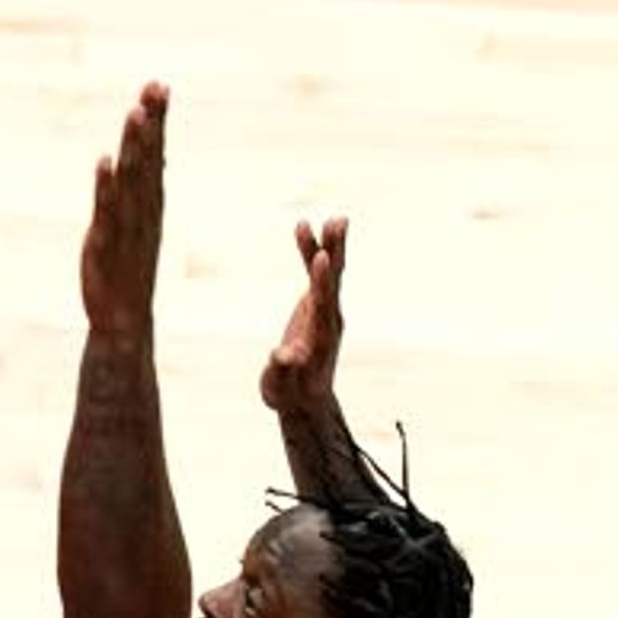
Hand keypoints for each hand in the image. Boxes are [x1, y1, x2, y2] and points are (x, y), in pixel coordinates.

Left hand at [79, 83, 168, 335]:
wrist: (123, 327)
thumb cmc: (129, 273)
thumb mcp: (140, 227)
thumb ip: (145, 189)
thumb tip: (154, 154)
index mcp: (150, 207)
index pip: (156, 156)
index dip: (158, 122)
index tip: (160, 85)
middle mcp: (142, 215)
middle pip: (148, 162)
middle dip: (151, 124)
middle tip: (154, 86)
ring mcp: (125, 232)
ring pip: (131, 183)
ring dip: (134, 148)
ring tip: (134, 114)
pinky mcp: (104, 251)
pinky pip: (106, 215)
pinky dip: (106, 189)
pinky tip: (104, 163)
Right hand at [261, 215, 347, 413]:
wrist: (305, 400)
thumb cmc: (289, 394)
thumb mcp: (279, 388)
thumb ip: (280, 371)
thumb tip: (281, 354)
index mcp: (320, 338)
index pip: (323, 304)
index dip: (321, 282)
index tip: (321, 258)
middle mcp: (329, 319)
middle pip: (333, 281)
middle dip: (334, 252)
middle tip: (339, 223)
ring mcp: (325, 311)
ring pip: (329, 273)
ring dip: (330, 245)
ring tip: (334, 218)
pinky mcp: (316, 305)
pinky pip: (315, 275)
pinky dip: (311, 253)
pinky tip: (305, 229)